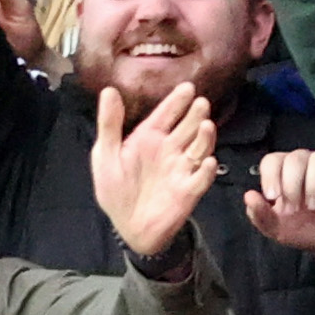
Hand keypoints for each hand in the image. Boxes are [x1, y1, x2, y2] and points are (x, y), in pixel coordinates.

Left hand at [87, 80, 223, 259]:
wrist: (127, 226)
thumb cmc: (116, 189)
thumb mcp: (106, 154)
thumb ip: (109, 124)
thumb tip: (109, 90)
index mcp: (150, 137)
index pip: (166, 114)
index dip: (177, 101)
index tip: (188, 87)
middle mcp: (170, 149)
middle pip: (187, 127)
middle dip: (195, 115)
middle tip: (201, 103)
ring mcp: (182, 169)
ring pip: (198, 148)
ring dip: (205, 138)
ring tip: (207, 126)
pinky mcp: (189, 191)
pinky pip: (200, 179)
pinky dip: (205, 171)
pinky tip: (208, 162)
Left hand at [242, 148, 314, 273]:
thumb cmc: (303, 231)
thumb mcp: (276, 229)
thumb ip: (260, 214)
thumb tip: (248, 195)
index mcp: (283, 174)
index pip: (273, 160)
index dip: (271, 175)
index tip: (274, 197)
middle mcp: (305, 166)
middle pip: (295, 157)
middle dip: (293, 183)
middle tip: (295, 208)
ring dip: (314, 182)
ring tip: (314, 205)